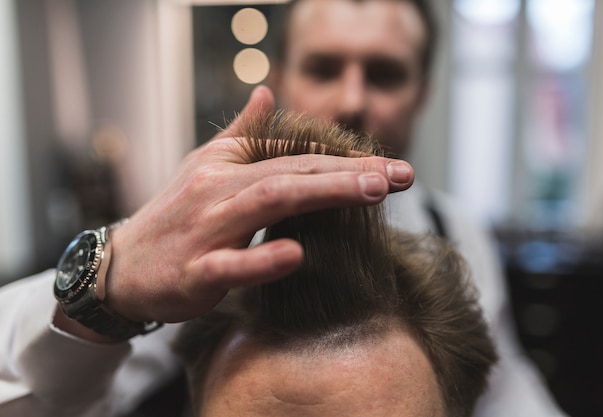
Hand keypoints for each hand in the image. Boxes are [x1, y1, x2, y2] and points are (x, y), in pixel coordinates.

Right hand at [64, 86, 413, 330]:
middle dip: (351, 172)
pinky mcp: (193, 271)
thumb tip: (266, 91)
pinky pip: (230, 265)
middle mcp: (216, 187)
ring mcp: (205, 228)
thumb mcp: (205, 165)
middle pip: (292, 172)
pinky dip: (262, 259)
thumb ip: (242, 133)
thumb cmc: (174, 214)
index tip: (390, 167)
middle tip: (402, 176)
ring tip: (373, 193)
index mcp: (225, 162)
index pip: (294, 154)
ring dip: (324, 195)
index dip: (345, 157)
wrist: (121, 265)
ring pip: (268, 202)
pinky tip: (297, 254)